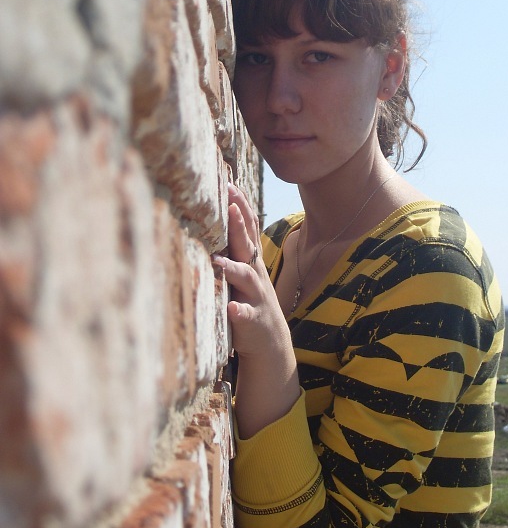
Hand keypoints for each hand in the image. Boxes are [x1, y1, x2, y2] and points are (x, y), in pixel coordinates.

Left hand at [215, 184, 299, 437]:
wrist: (270, 346)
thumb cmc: (248, 303)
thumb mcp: (242, 272)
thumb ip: (232, 247)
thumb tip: (217, 215)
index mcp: (249, 262)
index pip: (245, 228)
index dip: (239, 206)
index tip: (228, 182)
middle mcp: (255, 276)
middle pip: (246, 245)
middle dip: (238, 224)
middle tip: (229, 202)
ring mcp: (255, 299)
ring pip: (246, 280)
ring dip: (234, 269)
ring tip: (219, 260)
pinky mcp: (252, 323)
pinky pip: (246, 317)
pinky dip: (239, 312)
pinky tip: (232, 309)